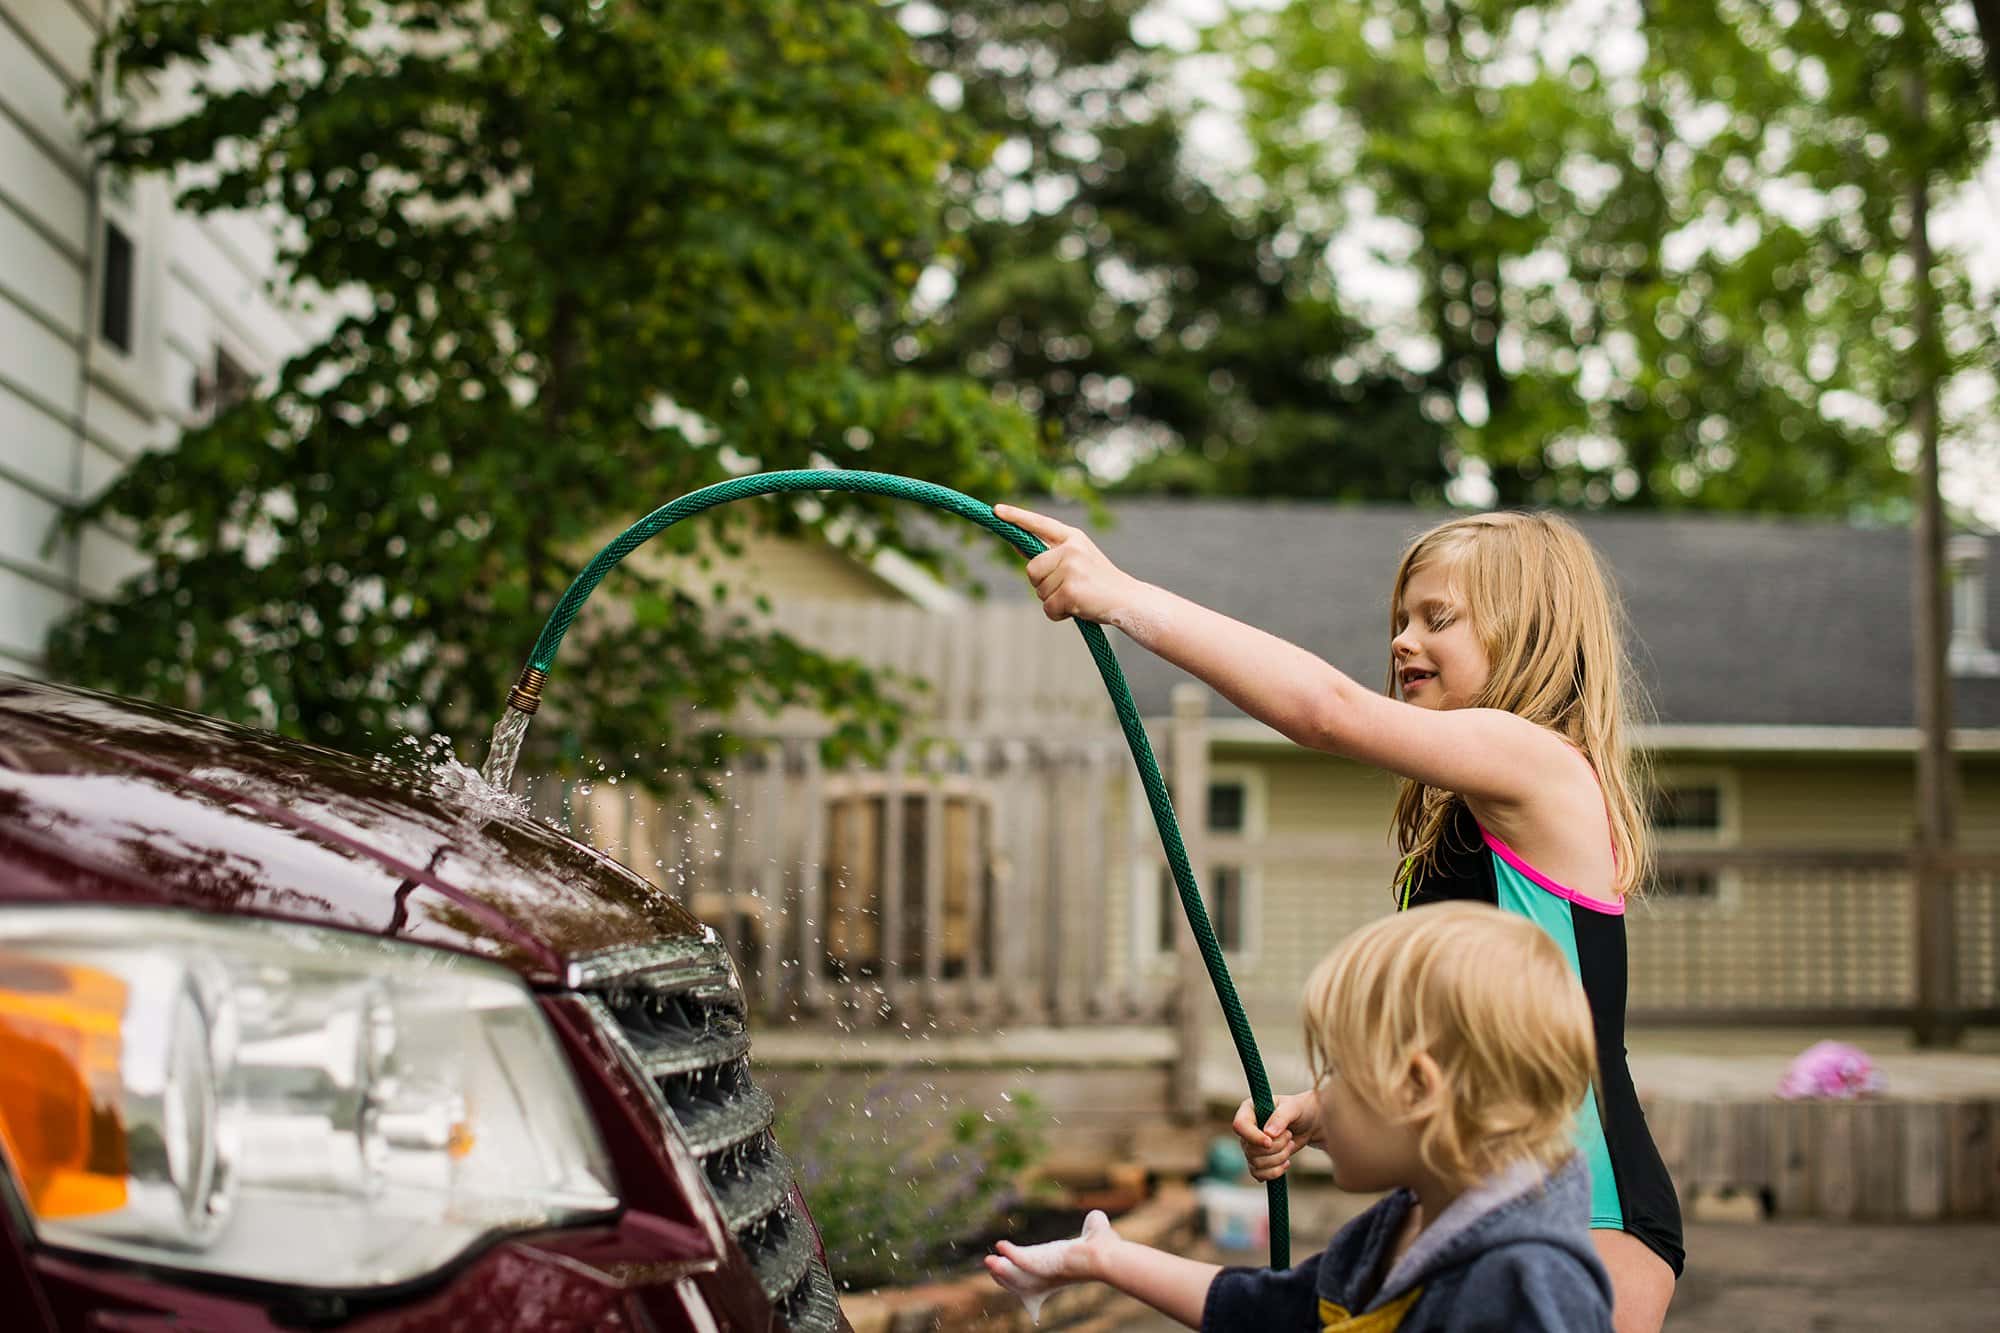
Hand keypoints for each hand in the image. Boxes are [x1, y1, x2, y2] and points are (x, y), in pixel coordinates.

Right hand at [984, 1209, 1121, 1321]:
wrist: (1108, 1254)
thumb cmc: (1105, 1245)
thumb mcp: (1095, 1230)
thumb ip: (1092, 1223)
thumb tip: (1095, 1216)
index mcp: (1058, 1268)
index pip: (1033, 1273)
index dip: (1019, 1272)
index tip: (1005, 1266)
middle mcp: (1050, 1274)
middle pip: (1020, 1280)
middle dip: (1003, 1274)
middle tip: (991, 1264)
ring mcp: (1046, 1272)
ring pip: (1017, 1276)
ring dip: (1001, 1269)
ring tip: (988, 1261)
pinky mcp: (1044, 1264)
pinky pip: (1023, 1261)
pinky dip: (1010, 1254)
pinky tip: (999, 1245)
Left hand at [994, 504, 1145, 628]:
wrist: (1129, 601)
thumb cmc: (1100, 583)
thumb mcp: (1078, 560)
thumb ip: (1050, 554)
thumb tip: (1017, 546)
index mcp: (1073, 538)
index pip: (1040, 524)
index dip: (1017, 517)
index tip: (996, 510)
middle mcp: (1071, 549)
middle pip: (1032, 570)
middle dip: (1043, 585)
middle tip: (1070, 589)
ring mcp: (1072, 568)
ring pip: (1039, 590)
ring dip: (1053, 600)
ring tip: (1078, 598)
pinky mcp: (1071, 590)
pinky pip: (1048, 608)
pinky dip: (1058, 614)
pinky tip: (1077, 609)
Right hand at [1231, 1089, 1320, 1180]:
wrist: (1307, 1124)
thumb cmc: (1298, 1110)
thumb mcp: (1293, 1108)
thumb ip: (1280, 1117)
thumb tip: (1268, 1133)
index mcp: (1249, 1110)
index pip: (1240, 1126)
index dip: (1254, 1137)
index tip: (1270, 1142)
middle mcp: (1246, 1129)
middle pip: (1250, 1149)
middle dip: (1275, 1147)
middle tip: (1289, 1136)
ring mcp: (1250, 1146)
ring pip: (1256, 1163)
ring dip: (1279, 1158)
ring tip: (1290, 1145)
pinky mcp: (1258, 1161)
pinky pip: (1258, 1174)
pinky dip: (1275, 1172)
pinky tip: (1286, 1162)